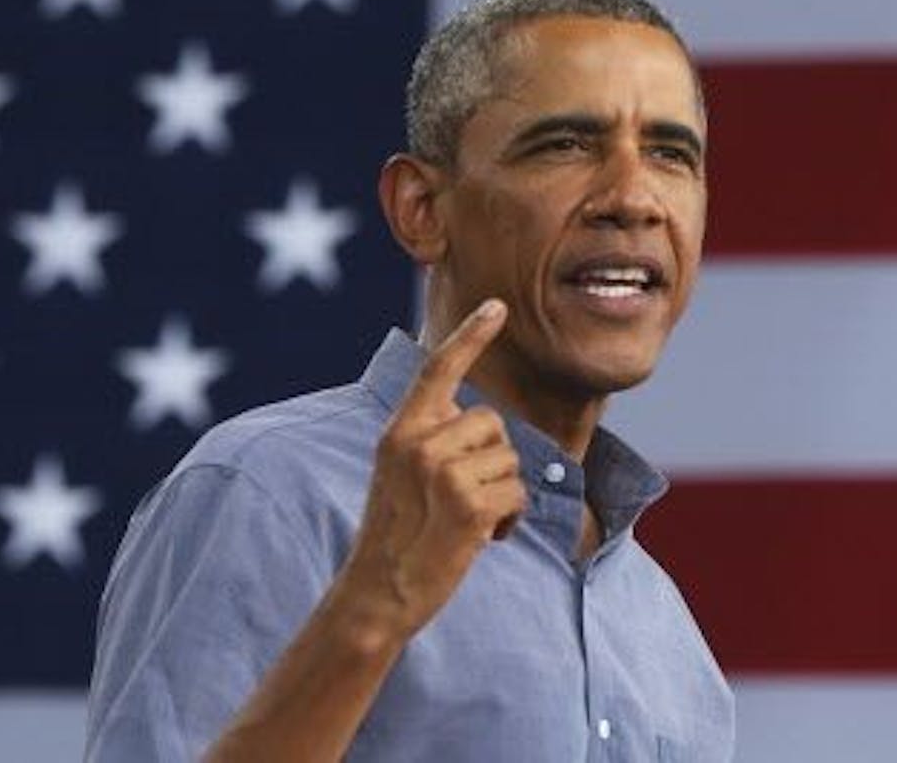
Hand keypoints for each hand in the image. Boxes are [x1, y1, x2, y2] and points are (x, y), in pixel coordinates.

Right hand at [335, 299, 526, 640]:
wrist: (379, 590)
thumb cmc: (396, 533)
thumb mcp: (398, 471)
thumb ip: (431, 438)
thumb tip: (480, 420)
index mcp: (400, 429)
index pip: (439, 370)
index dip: (471, 335)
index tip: (497, 306)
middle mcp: (419, 442)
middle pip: (492, 422)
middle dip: (493, 459)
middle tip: (461, 497)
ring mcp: (443, 472)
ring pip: (510, 458)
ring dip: (502, 492)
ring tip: (468, 520)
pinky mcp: (468, 505)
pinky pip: (517, 494)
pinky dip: (510, 520)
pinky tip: (482, 539)